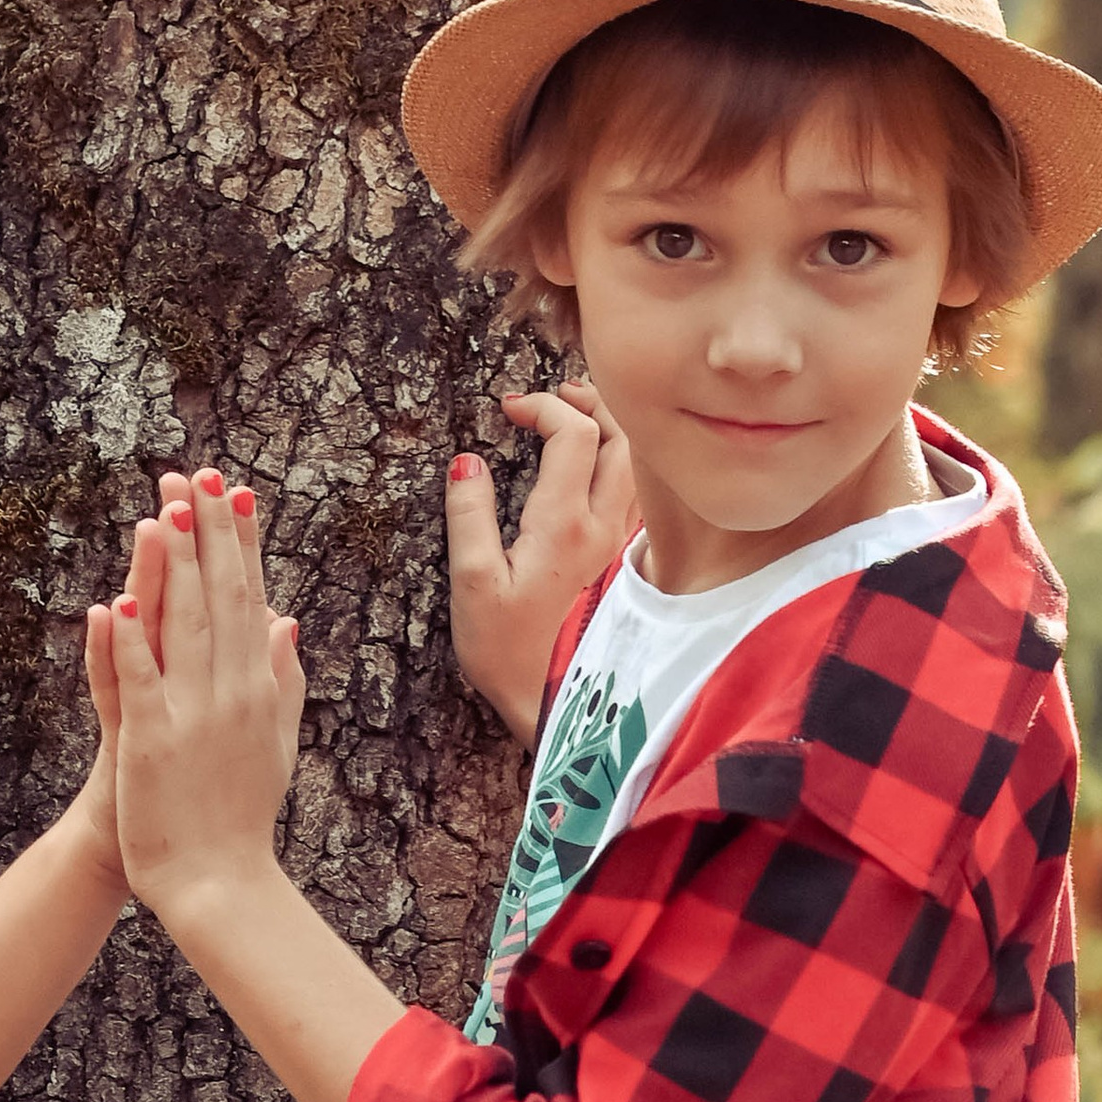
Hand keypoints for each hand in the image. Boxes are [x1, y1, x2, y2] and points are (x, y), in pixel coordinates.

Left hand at [86, 474, 305, 923]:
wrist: (219, 884)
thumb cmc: (241, 816)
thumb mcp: (275, 741)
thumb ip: (281, 679)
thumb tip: (284, 620)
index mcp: (259, 687)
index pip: (248, 598)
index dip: (240, 542)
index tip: (233, 491)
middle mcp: (232, 691)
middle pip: (217, 596)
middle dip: (206, 532)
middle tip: (195, 473)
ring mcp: (192, 714)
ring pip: (181, 626)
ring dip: (172, 565)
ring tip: (165, 509)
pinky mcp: (151, 741)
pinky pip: (136, 681)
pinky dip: (125, 642)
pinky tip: (114, 601)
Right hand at [446, 383, 636, 740]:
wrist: (556, 706)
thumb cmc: (509, 653)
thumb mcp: (470, 585)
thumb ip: (468, 516)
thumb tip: (466, 461)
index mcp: (564, 523)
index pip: (573, 432)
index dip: (542, 405)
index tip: (506, 408)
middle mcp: (603, 527)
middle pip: (621, 436)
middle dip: (588, 403)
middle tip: (553, 395)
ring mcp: (620, 545)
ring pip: (636, 464)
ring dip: (610, 429)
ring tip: (575, 417)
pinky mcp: (624, 564)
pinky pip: (636, 494)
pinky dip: (619, 463)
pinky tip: (595, 467)